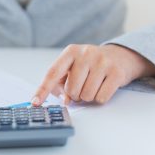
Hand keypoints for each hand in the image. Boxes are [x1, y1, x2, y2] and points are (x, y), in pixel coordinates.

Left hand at [32, 44, 154, 104]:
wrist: (119, 56)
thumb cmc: (89, 66)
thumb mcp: (71, 69)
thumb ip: (61, 85)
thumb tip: (65, 101)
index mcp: (70, 52)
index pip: (52, 73)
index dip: (43, 89)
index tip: (35, 102)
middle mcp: (85, 53)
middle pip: (71, 90)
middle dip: (75, 95)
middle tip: (81, 87)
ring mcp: (102, 62)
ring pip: (86, 95)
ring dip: (87, 97)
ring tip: (92, 86)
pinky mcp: (116, 72)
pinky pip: (101, 98)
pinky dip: (99, 98)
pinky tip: (103, 87)